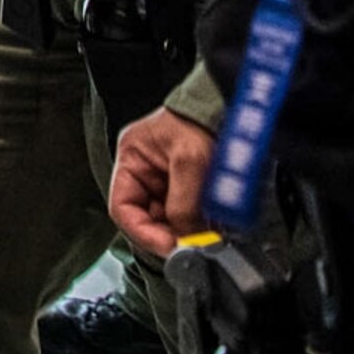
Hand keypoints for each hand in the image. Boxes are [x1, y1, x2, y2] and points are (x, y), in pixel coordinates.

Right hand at [109, 105, 218, 257]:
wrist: (230, 107)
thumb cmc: (202, 120)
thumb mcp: (190, 162)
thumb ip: (183, 205)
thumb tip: (185, 239)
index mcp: (131, 160)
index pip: (123, 209)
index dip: (143, 232)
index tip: (169, 246)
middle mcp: (144, 174)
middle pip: (148, 219)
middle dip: (169, 233)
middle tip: (192, 243)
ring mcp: (166, 182)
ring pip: (169, 221)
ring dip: (187, 230)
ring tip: (207, 232)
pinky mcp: (188, 189)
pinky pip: (188, 215)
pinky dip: (199, 224)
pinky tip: (213, 224)